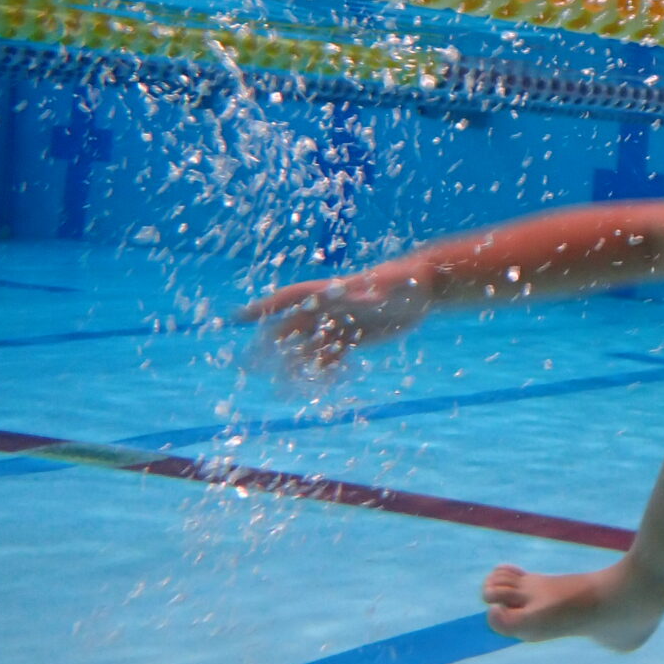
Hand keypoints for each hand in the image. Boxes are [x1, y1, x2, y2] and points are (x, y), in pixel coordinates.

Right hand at [235, 259, 435, 368]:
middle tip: (248, 361)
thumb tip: (347, 295)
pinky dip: (323, 368)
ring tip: (277, 381)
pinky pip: (334, 355)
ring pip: (311, 344)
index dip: (264, 306)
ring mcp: (342, 323)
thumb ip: (367, 291)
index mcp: (332, 292)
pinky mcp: (357, 336)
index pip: (290, 297)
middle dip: (270, 342)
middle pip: (293, 326)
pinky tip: (312, 384)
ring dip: (294, 361)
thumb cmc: (405, 279)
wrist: (424, 286)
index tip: (238, 316)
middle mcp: (331, 308)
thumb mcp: (386, 284)